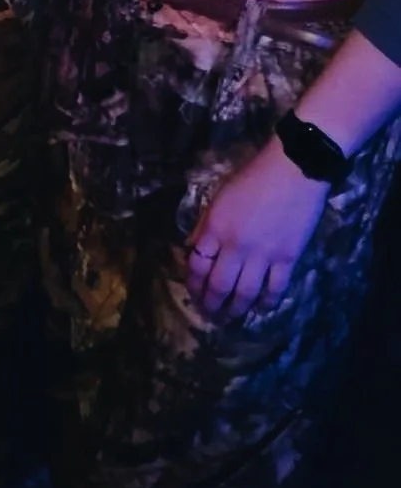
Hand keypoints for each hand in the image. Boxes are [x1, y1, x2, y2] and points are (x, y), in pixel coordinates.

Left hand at [185, 138, 329, 319]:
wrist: (294, 169)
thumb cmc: (253, 177)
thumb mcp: (220, 195)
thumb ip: (206, 223)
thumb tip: (193, 247)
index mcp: (215, 227)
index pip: (196, 265)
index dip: (193, 284)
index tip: (194, 293)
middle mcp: (236, 246)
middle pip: (219, 285)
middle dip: (211, 304)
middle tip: (210, 316)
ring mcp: (263, 255)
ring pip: (245, 293)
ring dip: (235, 310)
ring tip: (230, 318)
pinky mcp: (287, 258)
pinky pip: (274, 289)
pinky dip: (266, 303)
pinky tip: (260, 309)